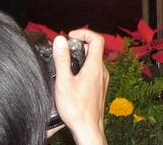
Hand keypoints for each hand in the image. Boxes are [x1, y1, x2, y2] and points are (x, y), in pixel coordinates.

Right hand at [53, 29, 108, 144]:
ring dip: (81, 57)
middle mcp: (102, 71)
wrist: (88, 129)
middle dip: (79, 45)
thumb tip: (60, 40)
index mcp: (95, 66)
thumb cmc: (76, 109)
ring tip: (65, 63)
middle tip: (64, 50)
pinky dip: (83, 67)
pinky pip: (93, 71)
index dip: (84, 32)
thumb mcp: (64, 82)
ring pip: (93, 60)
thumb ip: (62, 59)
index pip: (97, 39)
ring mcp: (102, 80)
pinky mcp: (100, 87)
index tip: (71, 36)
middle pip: (94, 49)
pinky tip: (71, 77)